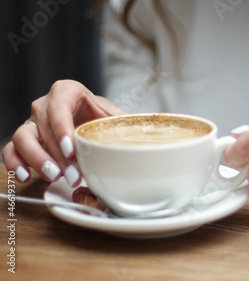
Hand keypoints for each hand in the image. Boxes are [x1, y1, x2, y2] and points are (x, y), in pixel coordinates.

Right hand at [2, 80, 125, 185]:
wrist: (92, 123)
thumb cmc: (103, 118)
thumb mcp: (114, 116)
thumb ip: (122, 121)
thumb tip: (141, 131)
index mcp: (67, 91)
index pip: (59, 107)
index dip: (62, 129)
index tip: (71, 150)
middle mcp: (45, 105)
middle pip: (43, 127)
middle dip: (58, 155)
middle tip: (73, 175)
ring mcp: (32, 122)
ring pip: (22, 138)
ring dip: (37, 159)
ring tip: (55, 177)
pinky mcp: (24, 140)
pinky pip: (11, 150)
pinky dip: (16, 164)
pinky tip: (28, 177)